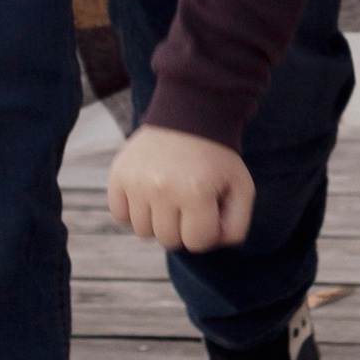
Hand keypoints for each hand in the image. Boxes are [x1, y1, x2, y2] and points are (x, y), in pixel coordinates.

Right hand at [109, 126, 254, 254]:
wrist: (189, 114)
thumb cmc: (217, 158)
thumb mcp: (241, 188)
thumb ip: (235, 226)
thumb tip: (210, 244)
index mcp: (196, 193)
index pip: (196, 243)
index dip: (206, 230)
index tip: (209, 208)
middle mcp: (162, 189)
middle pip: (168, 240)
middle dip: (182, 227)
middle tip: (188, 202)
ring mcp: (137, 182)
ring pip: (143, 232)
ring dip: (157, 221)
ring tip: (169, 195)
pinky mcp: (118, 175)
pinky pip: (120, 216)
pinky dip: (133, 212)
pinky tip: (148, 195)